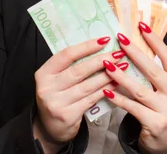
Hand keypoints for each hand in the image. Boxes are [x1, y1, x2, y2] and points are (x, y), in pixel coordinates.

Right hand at [33, 37, 124, 152]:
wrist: (50, 127)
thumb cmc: (57, 96)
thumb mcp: (56, 79)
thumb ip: (70, 65)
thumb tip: (98, 47)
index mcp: (43, 73)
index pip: (66, 55)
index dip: (86, 47)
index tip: (104, 40)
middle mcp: (47, 88)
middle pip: (78, 70)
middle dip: (101, 60)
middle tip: (118, 53)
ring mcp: (57, 103)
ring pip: (87, 86)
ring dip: (107, 75)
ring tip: (122, 66)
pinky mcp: (68, 116)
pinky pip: (91, 99)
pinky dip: (106, 90)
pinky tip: (116, 83)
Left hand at [101, 24, 166, 153]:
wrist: (166, 142)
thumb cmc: (162, 109)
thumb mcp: (166, 90)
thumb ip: (157, 72)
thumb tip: (138, 43)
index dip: (156, 41)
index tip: (142, 26)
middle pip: (154, 71)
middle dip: (135, 53)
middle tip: (120, 39)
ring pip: (140, 90)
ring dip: (121, 76)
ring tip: (106, 64)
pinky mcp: (155, 124)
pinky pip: (132, 107)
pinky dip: (118, 98)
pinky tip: (105, 91)